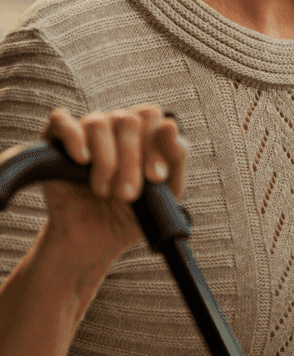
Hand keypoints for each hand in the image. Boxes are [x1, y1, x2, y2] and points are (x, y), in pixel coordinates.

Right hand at [1, 106, 188, 268]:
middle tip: (127, 195)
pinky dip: (74, 139)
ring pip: (99, 123)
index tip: (155, 178)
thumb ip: (176, 158)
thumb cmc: (133, 211)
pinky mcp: (55, 142)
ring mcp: (85, 130)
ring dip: (106, 162)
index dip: (156, 145)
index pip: (151, 116)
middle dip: (131, 161)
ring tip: (104, 192)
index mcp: (143, 130)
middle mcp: (115, 124)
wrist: (94, 240)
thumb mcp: (165, 192)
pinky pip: (61, 121)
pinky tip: (83, 161)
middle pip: (128, 120)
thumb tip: (169, 124)